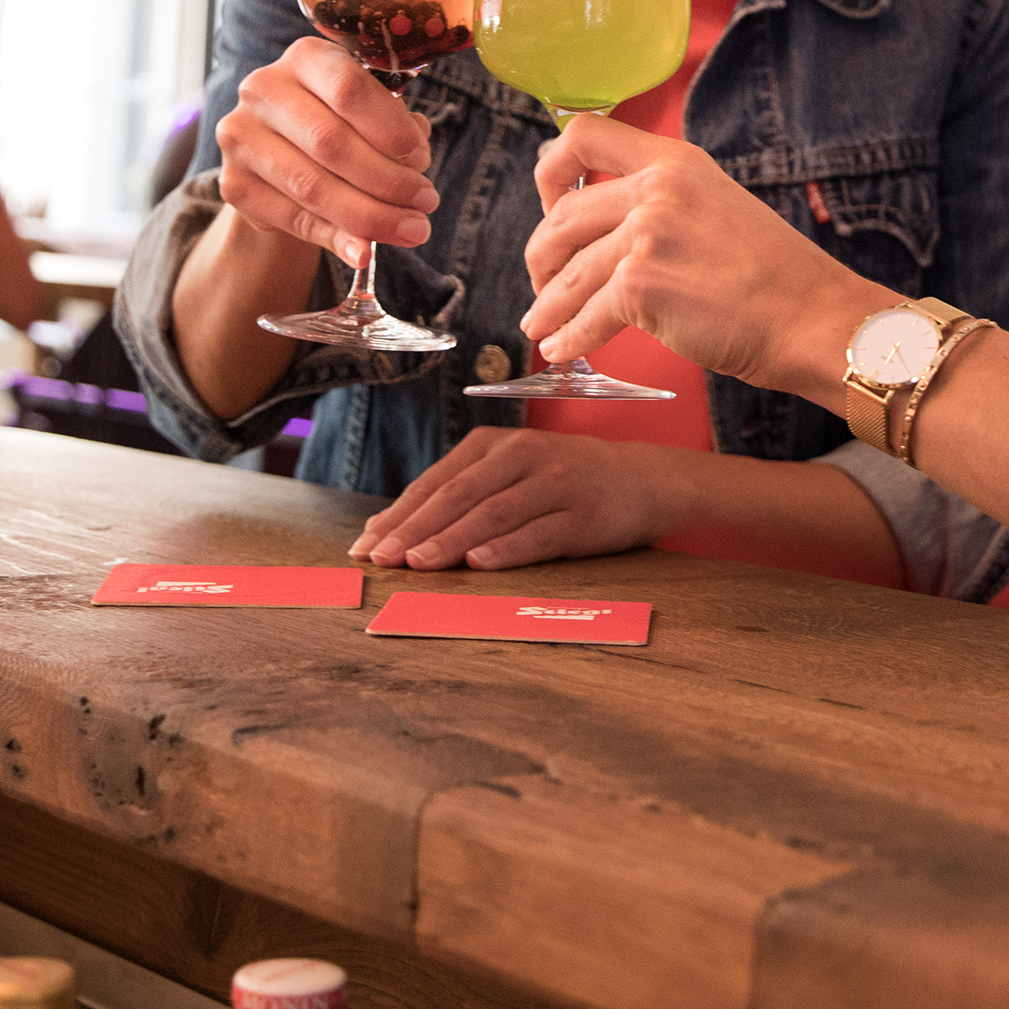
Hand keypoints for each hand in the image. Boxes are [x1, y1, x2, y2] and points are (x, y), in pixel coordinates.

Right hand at [210, 35, 437, 271]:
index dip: (391, 129)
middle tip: (426, 203)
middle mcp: (264, 89)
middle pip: (331, 142)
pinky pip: (292, 217)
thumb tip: (413, 167)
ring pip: (312, 185)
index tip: (422, 159)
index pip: (349, 89)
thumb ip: (395, 128)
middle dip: (388, 180)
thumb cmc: (339, 122)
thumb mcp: (369, 111)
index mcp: (305, 58)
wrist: (282, 154)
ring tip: (411, 230)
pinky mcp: (234, 184)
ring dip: (369, 215)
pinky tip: (363, 251)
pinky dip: (333, 238)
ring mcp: (241, 137)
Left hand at [348, 429, 683, 571]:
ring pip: (493, 512)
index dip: (397, 514)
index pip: (436, 483)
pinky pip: (540, 533)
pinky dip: (508, 548)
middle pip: (458, 495)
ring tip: (418, 563)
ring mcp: (555, 482)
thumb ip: (461, 496)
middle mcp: (522, 456)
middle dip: (414, 529)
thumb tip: (390, 531)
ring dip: (452, 540)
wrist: (645, 479)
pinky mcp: (584, 513)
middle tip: (379, 559)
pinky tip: (480, 563)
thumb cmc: (565, 482)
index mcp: (495, 445)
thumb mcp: (512, 475)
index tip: (363, 546)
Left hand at [521, 118, 865, 401]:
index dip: (552, 170)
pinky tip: (564, 350)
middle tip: (544, 284)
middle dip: (541, 257)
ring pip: (568, 273)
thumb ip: (666, 206)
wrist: (813, 318)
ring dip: (548, 306)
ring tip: (540, 327)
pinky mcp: (642, 286)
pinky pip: (586, 316)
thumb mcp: (718, 208)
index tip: (551, 203)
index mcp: (675, 162)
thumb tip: (608, 232)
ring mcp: (647, 235)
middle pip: (563, 216)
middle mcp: (657, 188)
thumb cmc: (776, 278)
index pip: (585, 133)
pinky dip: (569, 338)